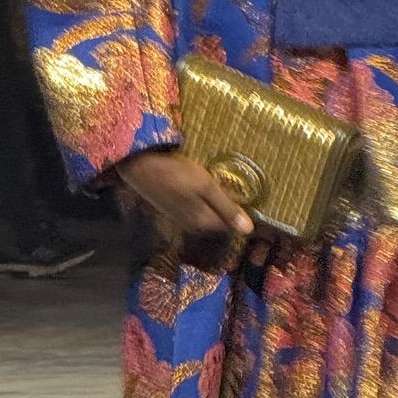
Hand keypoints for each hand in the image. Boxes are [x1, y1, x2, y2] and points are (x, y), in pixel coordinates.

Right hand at [119, 149, 253, 239]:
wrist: (141, 167)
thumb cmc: (176, 173)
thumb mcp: (205, 187)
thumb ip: (227, 207)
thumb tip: (249, 230)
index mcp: (203, 221)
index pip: (230, 225)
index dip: (242, 213)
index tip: (255, 200)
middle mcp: (193, 225)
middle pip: (218, 221)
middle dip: (231, 210)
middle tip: (244, 191)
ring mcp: (181, 216)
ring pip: (207, 214)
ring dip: (218, 204)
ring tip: (228, 187)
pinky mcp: (173, 207)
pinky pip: (197, 208)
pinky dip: (205, 200)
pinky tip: (206, 187)